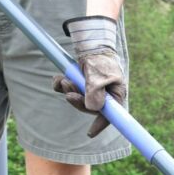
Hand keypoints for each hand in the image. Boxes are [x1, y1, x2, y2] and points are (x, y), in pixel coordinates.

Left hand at [55, 16, 126, 137]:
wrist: (91, 40)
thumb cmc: (100, 58)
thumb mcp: (98, 75)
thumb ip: (95, 91)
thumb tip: (93, 109)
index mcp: (115, 95)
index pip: (109, 115)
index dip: (100, 125)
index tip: (90, 134)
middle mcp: (104, 94)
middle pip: (89, 108)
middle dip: (76, 100)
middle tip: (68, 90)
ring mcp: (91, 89)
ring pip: (77, 98)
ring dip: (67, 91)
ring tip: (64, 80)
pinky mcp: (80, 82)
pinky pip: (68, 90)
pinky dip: (60, 85)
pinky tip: (58, 78)